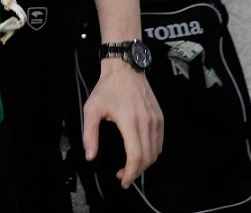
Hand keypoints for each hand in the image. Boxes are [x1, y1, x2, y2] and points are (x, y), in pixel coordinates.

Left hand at [83, 60, 163, 186]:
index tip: (123, 181)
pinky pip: (159, 142)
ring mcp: (156, 120)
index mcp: (129, 121)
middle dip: (136, 172)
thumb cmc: (107, 88)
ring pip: (155, 152)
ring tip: (130, 167)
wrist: (125, 68)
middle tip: (123, 176)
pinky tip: (140, 154)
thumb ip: (89, 134)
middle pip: (147, 158)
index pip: (136, 155)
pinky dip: (152, 153)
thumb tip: (90, 156)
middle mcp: (146, 122)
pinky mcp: (160, 118)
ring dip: (144, 164)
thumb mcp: (92, 109)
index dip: (130, 173)